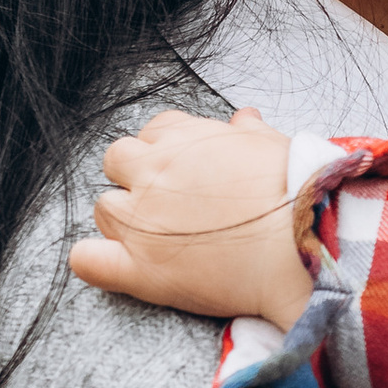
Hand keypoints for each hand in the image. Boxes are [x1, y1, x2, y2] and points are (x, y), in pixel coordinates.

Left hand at [68, 109, 314, 330]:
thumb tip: (243, 119)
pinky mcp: (139, 269)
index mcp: (181, 140)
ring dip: (123, 220)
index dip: (166, 153)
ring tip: (158, 239)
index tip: (185, 172)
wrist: (300, 245)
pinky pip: (88, 260)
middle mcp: (152, 173)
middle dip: (135, 178)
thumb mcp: (273, 146)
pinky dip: (91, 260)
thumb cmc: (294, 193)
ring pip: (104, 208)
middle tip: (167, 203)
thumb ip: (249, 132)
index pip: (152, 133)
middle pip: (117, 162)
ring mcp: (140, 221)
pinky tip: (108, 263)